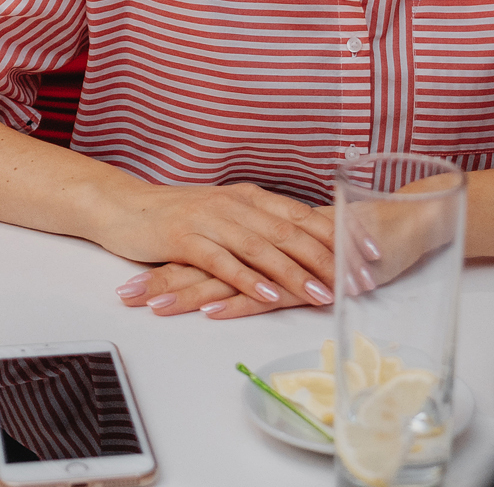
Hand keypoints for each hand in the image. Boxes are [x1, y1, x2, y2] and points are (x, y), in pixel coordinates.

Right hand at [94, 182, 335, 316]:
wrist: (122, 207)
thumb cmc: (176, 216)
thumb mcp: (224, 216)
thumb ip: (258, 227)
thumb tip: (302, 246)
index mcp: (250, 198)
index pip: (304, 216)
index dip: (340, 235)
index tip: (371, 253)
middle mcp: (235, 205)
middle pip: (291, 232)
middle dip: (329, 259)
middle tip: (357, 281)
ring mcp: (210, 220)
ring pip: (262, 248)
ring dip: (295, 273)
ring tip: (321, 295)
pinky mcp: (184, 238)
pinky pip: (222, 261)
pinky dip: (247, 279)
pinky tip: (268, 294)